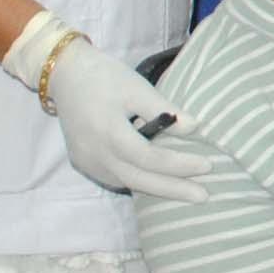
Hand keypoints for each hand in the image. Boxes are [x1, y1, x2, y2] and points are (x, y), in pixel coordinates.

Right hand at [41, 37, 210, 202]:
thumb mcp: (137, 87)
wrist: (66, 76)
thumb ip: (165, 109)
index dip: (178, 165)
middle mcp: (95, 153)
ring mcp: (87, 161)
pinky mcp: (84, 163)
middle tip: (204, 196)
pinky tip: (160, 181)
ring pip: (127, 182)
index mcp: (108, 132)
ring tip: (188, 191)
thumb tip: (195, 127)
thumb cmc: (105, 77)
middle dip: (173, 190)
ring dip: (157, 189)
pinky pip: (116, 178)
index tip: (207, 165)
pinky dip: (139, 181)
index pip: (149, 158)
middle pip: (139, 179)